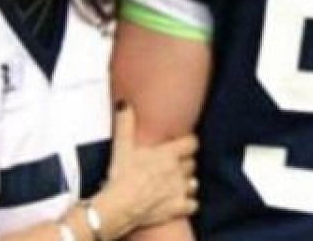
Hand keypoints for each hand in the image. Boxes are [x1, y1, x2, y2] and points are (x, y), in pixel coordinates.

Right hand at [91, 102, 198, 237]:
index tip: (182, 146)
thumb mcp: (122, 147)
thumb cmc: (121, 177)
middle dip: (184, 164)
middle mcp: (178, 170)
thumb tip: (124, 104)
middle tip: (172, 167)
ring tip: (175, 184)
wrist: (118, 207)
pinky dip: (188, 204)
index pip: (192, 143)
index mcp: (168, 154)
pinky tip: (179, 202)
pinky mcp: (179, 208)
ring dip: (186, 183)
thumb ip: (125, 123)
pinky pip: (193, 204)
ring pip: (194, 182)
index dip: (188, 144)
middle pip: (192, 163)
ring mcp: (180, 190)